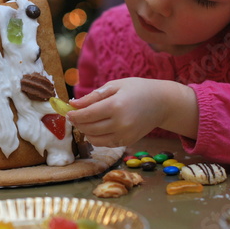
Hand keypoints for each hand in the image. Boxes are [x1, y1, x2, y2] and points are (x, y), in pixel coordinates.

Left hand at [67, 78, 197, 146]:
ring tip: (85, 121)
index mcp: (116, 106)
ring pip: (94, 138)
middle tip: (74, 116)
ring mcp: (125, 135)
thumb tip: (73, 104)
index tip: (67, 112)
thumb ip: (93, 96)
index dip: (74, 115)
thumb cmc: (137, 89)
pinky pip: (104, 143)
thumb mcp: (115, 86)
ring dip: (85, 131)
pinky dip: (96, 137)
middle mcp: (120, 123)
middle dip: (78, 122)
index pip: (87, 115)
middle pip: (89, 128)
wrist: (162, 102)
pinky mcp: (127, 142)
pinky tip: (96, 127)